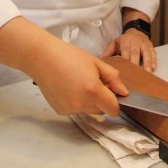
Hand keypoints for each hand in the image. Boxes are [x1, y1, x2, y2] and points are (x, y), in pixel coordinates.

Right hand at [0, 17, 126, 115]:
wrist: (43, 58)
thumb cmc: (69, 56)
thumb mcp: (96, 62)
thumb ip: (113, 78)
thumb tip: (124, 92)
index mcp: (93, 90)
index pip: (113, 109)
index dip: (115, 102)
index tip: (111, 92)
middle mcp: (81, 103)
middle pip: (101, 111)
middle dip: (102, 100)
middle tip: (93, 82)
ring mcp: (69, 109)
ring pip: (88, 111)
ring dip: (89, 101)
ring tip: (78, 83)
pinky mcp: (60, 110)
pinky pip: (75, 110)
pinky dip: (76, 102)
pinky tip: (68, 88)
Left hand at [101, 26, 156, 71]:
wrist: (136, 31)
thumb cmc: (124, 41)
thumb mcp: (114, 43)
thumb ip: (108, 52)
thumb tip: (101, 61)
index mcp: (125, 40)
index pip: (125, 50)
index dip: (125, 59)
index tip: (125, 69)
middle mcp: (135, 41)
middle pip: (135, 52)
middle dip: (136, 63)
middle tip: (135, 74)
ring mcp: (144, 43)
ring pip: (146, 52)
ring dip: (147, 62)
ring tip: (147, 72)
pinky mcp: (150, 46)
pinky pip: (153, 52)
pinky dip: (153, 60)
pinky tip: (153, 68)